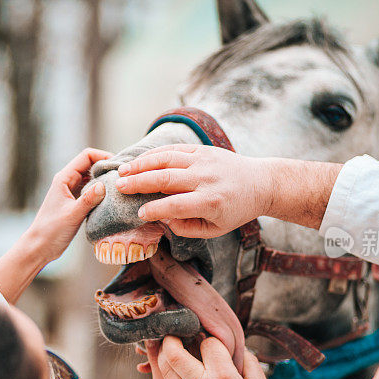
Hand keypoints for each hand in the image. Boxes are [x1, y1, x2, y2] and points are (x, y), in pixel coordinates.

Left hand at [0, 148, 109, 303]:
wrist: (40, 246)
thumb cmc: (51, 230)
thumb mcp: (72, 214)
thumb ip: (88, 199)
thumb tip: (104, 185)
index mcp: (64, 178)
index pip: (86, 156)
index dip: (103, 156)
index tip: (118, 166)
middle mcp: (68, 181)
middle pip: (91, 164)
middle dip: (107, 167)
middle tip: (124, 176)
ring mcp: (71, 191)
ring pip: (92, 177)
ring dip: (105, 179)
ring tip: (120, 186)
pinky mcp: (75, 202)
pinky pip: (91, 190)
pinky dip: (101, 191)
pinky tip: (111, 198)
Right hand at [114, 144, 273, 237]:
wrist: (259, 183)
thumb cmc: (234, 210)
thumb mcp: (215, 229)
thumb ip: (187, 228)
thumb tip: (163, 219)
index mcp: (212, 202)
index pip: (177, 205)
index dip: (156, 209)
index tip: (140, 213)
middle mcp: (207, 179)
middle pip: (167, 179)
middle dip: (139, 183)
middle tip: (119, 187)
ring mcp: (204, 161)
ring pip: (167, 159)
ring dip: (141, 165)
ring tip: (122, 171)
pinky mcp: (202, 150)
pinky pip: (174, 149)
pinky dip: (153, 154)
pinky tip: (138, 161)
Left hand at [157, 335, 269, 378]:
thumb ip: (251, 364)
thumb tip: (241, 348)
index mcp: (224, 377)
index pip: (209, 343)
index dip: (209, 337)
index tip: (209, 338)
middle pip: (174, 351)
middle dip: (173, 336)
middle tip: (178, 329)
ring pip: (164, 364)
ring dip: (166, 351)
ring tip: (174, 343)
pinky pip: (166, 377)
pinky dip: (166, 365)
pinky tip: (175, 362)